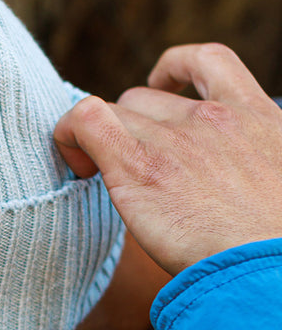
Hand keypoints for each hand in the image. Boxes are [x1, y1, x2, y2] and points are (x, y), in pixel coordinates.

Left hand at [54, 43, 281, 275]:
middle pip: (142, 100)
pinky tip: (77, 165)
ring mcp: (172, 138)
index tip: (162, 91)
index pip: (209, 61)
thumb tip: (227, 185)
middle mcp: (210, 117)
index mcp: (255, 115)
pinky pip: (86, 121)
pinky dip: (68, 132)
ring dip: (97, 140)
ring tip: (95, 175)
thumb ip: (246, 165)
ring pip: (113, 113)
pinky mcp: (137, 166)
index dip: (174, 69)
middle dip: (128, 128)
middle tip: (125, 170)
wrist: (265, 268)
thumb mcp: (276, 182)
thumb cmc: (270, 245)